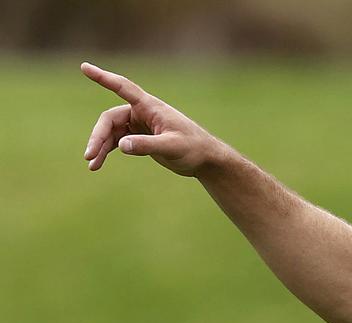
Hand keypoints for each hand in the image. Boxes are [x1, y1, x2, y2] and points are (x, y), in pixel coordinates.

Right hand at [81, 62, 224, 175]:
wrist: (206, 160)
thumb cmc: (194, 148)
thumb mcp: (172, 147)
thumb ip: (147, 145)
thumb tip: (121, 146)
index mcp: (150, 107)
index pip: (122, 87)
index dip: (103, 78)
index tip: (84, 67)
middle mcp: (142, 113)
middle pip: (110, 119)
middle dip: (98, 137)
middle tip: (89, 155)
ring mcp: (140, 125)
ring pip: (111, 132)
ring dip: (100, 147)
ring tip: (92, 165)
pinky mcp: (140, 138)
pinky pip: (118, 142)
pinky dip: (108, 151)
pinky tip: (98, 164)